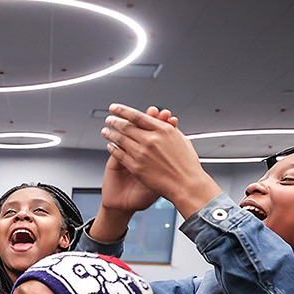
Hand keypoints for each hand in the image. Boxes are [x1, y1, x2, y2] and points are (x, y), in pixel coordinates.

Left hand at [102, 104, 219, 212]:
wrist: (187, 185)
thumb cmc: (187, 165)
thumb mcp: (182, 140)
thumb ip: (169, 130)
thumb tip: (163, 122)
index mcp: (163, 130)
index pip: (137, 116)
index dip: (123, 110)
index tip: (115, 108)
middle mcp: (151, 140)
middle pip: (126, 126)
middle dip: (114, 121)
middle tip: (109, 119)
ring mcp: (142, 154)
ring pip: (120, 139)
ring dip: (110, 133)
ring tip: (105, 131)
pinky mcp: (136, 167)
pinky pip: (120, 155)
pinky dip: (113, 148)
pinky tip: (110, 146)